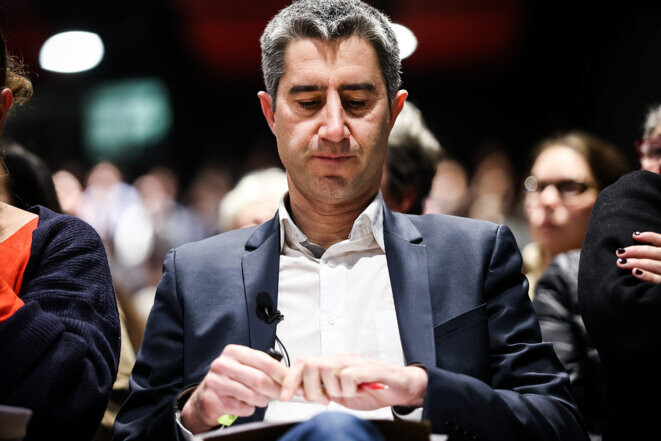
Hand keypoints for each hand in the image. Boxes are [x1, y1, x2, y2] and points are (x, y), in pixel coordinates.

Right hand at [181, 344, 287, 433]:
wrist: (206, 396)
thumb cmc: (230, 380)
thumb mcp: (245, 366)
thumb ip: (265, 368)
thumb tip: (291, 376)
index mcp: (234, 352)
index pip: (264, 361)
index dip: (282, 373)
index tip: (294, 382)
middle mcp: (223, 364)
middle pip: (259, 379)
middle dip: (276, 390)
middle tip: (285, 395)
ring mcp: (216, 382)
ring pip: (252, 395)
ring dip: (262, 400)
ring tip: (260, 399)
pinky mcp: (213, 400)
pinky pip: (242, 408)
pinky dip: (249, 409)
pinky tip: (244, 404)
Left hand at [279, 354, 427, 410]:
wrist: (402, 386)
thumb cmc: (372, 388)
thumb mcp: (340, 393)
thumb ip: (322, 390)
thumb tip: (298, 394)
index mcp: (332, 364)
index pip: (303, 362)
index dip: (291, 379)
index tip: (285, 396)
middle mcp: (342, 359)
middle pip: (311, 365)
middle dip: (313, 389)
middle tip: (327, 399)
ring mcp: (356, 362)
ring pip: (328, 368)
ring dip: (334, 389)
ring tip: (347, 394)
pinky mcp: (372, 369)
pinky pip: (351, 374)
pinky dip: (349, 386)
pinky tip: (357, 390)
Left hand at [616, 231, 660, 283]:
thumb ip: (660, 253)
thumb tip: (641, 239)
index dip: (649, 236)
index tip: (634, 235)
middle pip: (654, 253)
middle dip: (636, 251)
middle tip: (619, 252)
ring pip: (653, 265)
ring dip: (636, 262)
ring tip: (620, 262)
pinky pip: (658, 280)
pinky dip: (647, 276)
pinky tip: (635, 273)